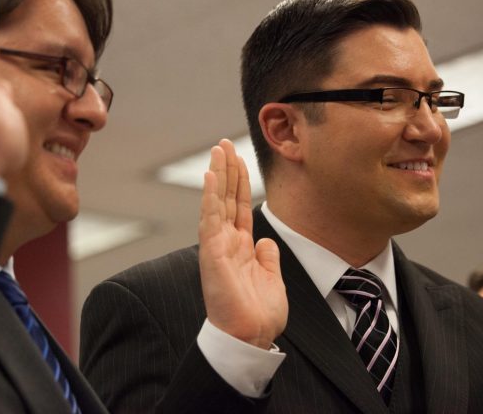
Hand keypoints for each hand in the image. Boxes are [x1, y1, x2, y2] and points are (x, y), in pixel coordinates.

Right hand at [199, 139, 287, 348]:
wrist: (251, 338)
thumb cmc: (259, 315)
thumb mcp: (271, 279)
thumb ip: (267, 258)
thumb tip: (266, 241)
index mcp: (241, 247)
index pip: (239, 207)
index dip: (240, 182)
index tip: (238, 159)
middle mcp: (227, 242)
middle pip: (227, 198)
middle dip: (227, 170)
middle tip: (224, 144)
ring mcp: (218, 246)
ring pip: (217, 202)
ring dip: (218, 175)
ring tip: (218, 150)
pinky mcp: (212, 253)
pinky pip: (211, 219)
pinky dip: (211, 196)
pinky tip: (213, 176)